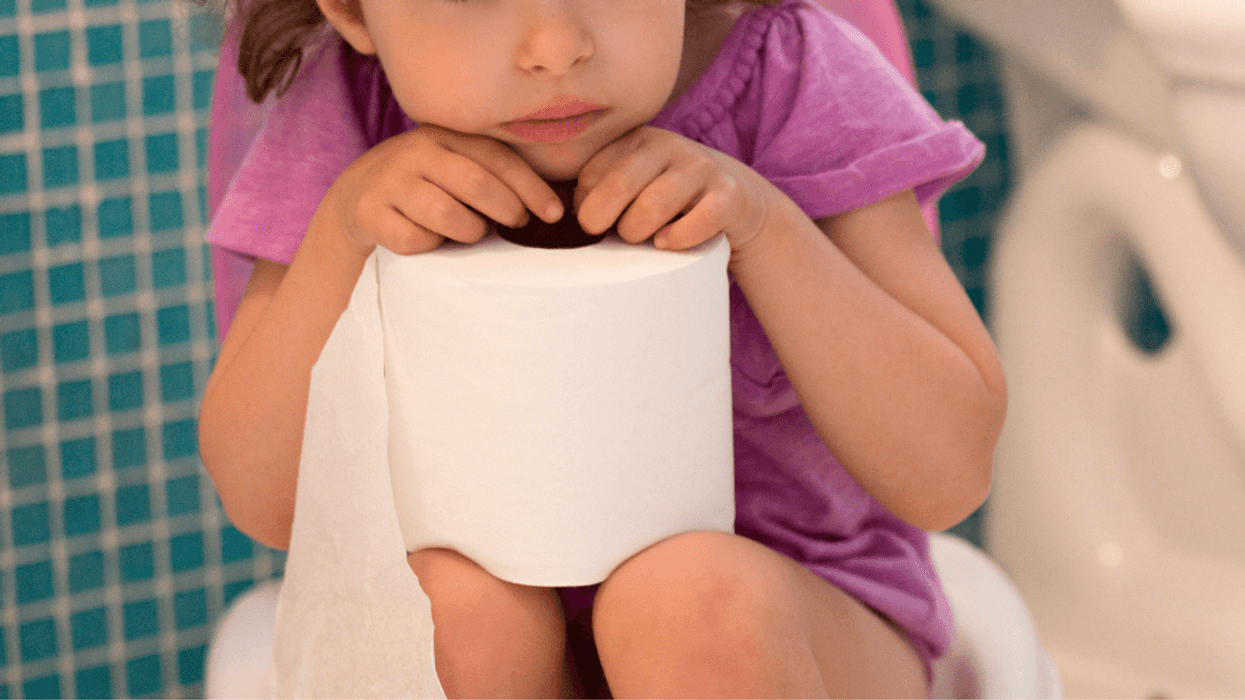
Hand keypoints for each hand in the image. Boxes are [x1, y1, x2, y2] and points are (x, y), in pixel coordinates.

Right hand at [324, 125, 563, 255]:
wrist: (355, 197)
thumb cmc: (424, 186)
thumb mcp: (453, 167)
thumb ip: (490, 174)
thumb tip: (548, 208)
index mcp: (443, 136)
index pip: (496, 158)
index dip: (531, 187)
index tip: (555, 214)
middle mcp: (415, 152)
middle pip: (475, 183)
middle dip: (506, 209)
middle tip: (515, 225)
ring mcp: (389, 181)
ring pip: (447, 214)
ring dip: (469, 231)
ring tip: (469, 231)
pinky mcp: (369, 213)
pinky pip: (415, 240)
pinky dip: (430, 246)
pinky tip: (429, 238)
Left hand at [573, 126, 771, 251]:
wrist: (736, 199)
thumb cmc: (668, 199)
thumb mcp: (635, 183)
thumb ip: (600, 191)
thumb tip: (565, 217)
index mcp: (635, 140)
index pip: (590, 174)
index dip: (584, 207)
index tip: (594, 222)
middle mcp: (667, 145)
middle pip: (619, 185)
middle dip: (603, 220)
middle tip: (608, 235)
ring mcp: (700, 168)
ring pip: (655, 204)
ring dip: (639, 231)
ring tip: (642, 239)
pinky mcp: (728, 194)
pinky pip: (699, 219)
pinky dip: (678, 238)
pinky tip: (667, 243)